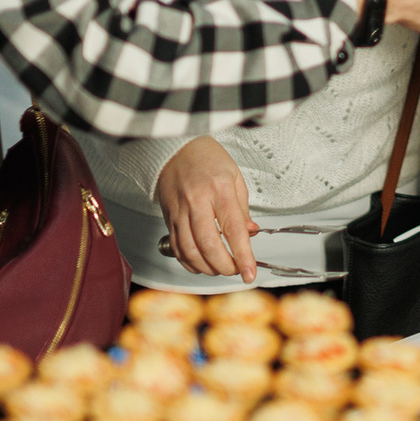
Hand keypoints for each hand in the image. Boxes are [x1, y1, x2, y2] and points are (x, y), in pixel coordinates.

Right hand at [155, 137, 260, 281]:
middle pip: (209, 245)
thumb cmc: (207, 158)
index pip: (233, 229)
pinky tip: (200, 264)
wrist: (176, 147)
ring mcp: (180, 211)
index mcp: (219, 189)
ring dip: (207, 268)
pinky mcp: (168, 218)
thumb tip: (250, 233)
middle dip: (224, 266)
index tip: (250, 273)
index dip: (243, 256)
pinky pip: (176, 248)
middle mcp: (197, 202)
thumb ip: (242, 208)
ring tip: (219, 268)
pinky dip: (189, 262)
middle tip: (235, 270)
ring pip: (190, 251)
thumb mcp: (235, 177)